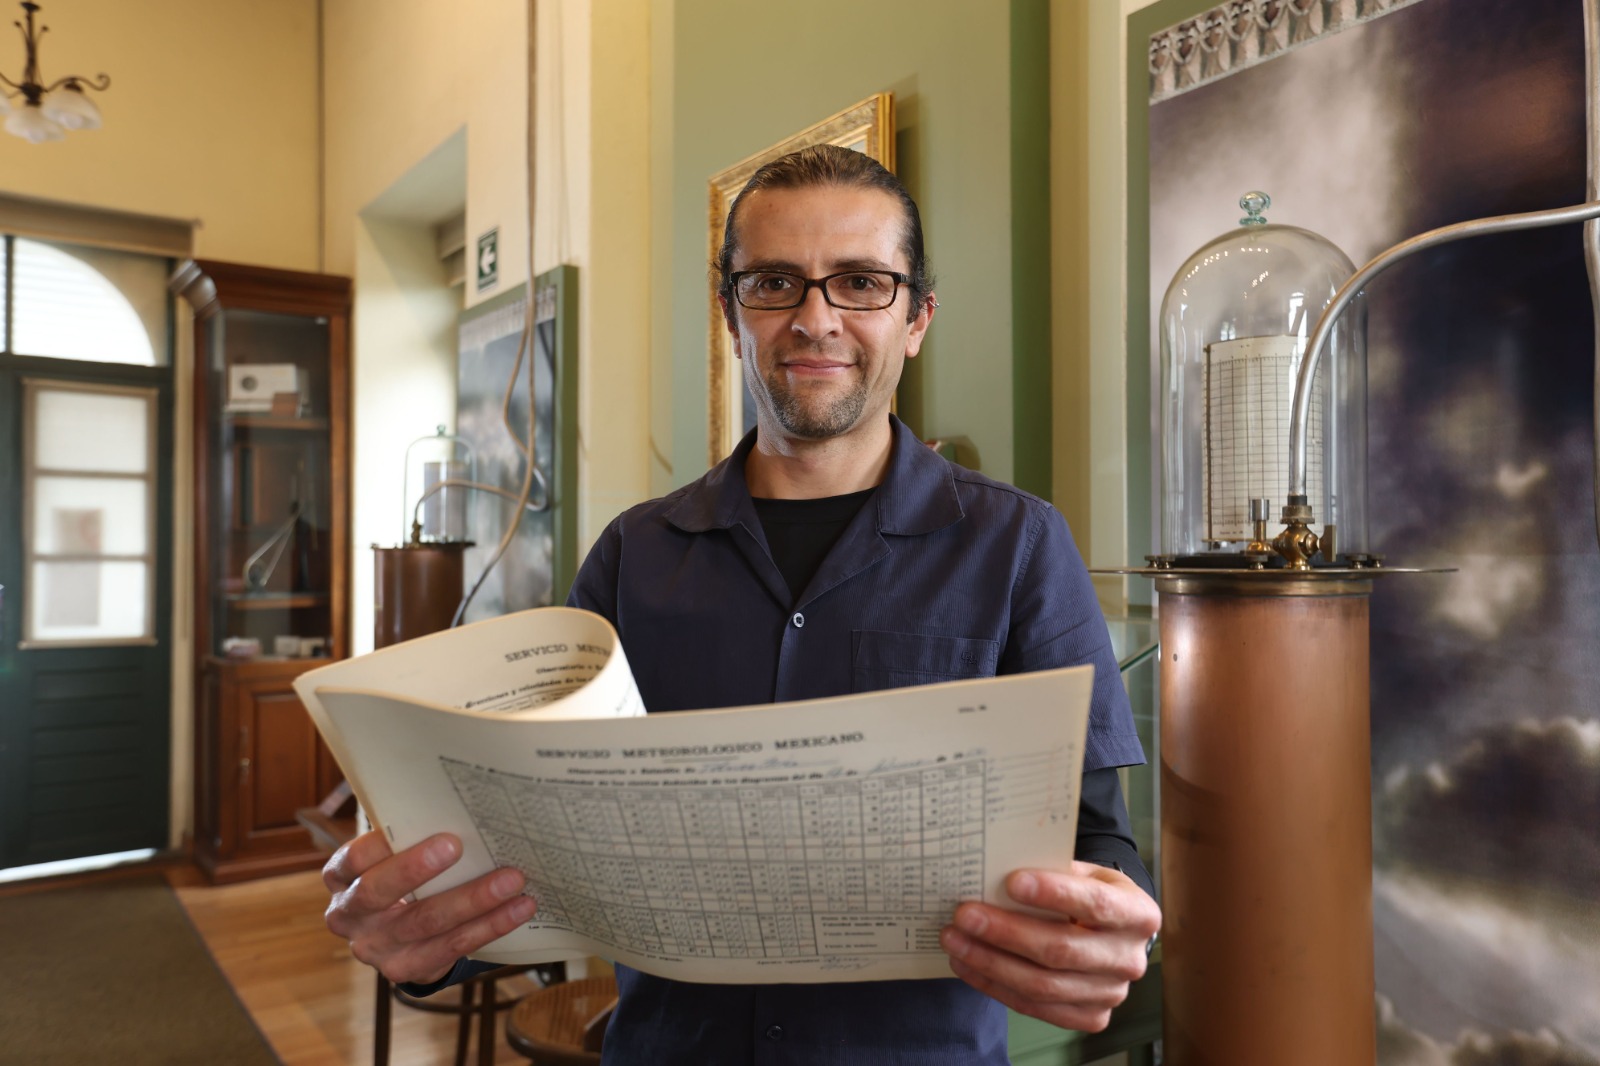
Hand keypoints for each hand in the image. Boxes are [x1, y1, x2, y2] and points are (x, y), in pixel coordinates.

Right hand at [322, 829, 537, 984]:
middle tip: (458, 845)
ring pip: (426, 922)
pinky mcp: (406, 969)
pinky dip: (489, 926)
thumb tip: (458, 808)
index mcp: (341, 878)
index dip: (381, 845)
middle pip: (380, 893)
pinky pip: (452, 947)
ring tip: (512, 880)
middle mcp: (348, 917)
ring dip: (474, 900)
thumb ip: (408, 838)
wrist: (396, 938)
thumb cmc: (400, 878)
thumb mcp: (391, 858)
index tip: (413, 824)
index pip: (354, 860)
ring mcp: (375, 948)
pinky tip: (519, 909)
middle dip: (418, 869)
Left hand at [940, 862, 1160, 1031]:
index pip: (1095, 903)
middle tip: (964, 914)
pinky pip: (1034, 1007)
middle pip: (1061, 950)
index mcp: (1137, 913)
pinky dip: (994, 985)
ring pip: (1042, 985)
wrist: (1113, 932)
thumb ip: (1053, 870)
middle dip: (1006, 932)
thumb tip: (997, 870)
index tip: (1012, 881)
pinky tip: (967, 964)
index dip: (1054, 893)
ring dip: (990, 962)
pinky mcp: (1090, 1017)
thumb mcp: (1085, 873)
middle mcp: (1130, 958)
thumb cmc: (1090, 895)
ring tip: (955, 940)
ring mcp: (1111, 993)